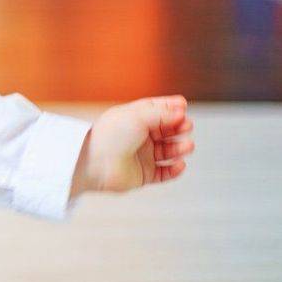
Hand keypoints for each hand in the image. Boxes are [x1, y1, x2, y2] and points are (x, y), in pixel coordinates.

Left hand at [71, 95, 194, 196]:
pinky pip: (164, 173)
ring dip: (180, 148)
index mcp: (132, 118)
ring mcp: (140, 156)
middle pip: (166, 130)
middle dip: (179, 127)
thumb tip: (180, 111)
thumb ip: (162, 113)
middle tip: (186, 126)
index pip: (157, 110)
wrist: (95, 164)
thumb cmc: (108, 137)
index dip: (171, 108)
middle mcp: (137, 136)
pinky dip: (174, 170)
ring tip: (187, 146)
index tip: (183, 107)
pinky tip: (179, 164)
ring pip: (168, 151)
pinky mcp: (142, 174)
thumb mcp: (138, 116)